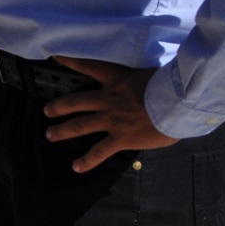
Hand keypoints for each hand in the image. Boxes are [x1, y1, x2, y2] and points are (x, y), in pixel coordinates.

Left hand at [43, 57, 173, 172]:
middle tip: (46, 110)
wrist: (177, 102)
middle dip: (59, 106)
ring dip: (63, 131)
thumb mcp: (152, 75)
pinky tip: (76, 167)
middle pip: (75, 101)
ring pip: (80, 125)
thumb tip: (148, 85)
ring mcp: (111, 119)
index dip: (70, 62)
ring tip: (50, 134)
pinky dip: (87, 160)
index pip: (89, 66)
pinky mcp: (120, 137)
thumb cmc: (171, 86)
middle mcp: (108, 99)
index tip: (55, 58)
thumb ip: (142, 81)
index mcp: (117, 79)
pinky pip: (99, 151)